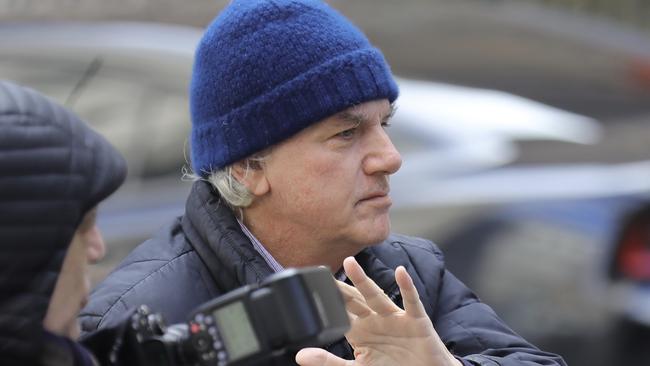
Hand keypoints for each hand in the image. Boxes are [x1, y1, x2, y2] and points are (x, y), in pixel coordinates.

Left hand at [296, 257, 460, 365]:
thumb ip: (330, 362)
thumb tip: (301, 356)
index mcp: (361, 330)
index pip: (340, 312)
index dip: (326, 300)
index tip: (308, 286)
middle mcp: (376, 320)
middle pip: (354, 300)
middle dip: (339, 287)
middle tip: (322, 271)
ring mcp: (395, 318)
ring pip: (377, 296)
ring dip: (363, 280)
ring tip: (349, 263)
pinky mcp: (416, 321)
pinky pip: (411, 302)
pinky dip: (407, 287)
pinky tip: (401, 272)